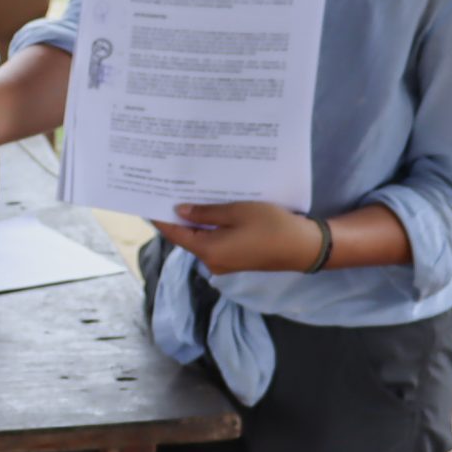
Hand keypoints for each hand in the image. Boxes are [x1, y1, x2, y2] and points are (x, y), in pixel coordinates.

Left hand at [153, 202, 321, 276]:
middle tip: (168, 189)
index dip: (160, 216)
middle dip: (177, 215)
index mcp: (208, 250)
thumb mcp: (236, 212)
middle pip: (186, 236)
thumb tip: (179, 210)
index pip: (174, 233)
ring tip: (188, 194)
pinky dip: (209, 227)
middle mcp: (211, 261)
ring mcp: (224, 263)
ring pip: (201, 238)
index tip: (148, 198)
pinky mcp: (236, 259)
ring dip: (195, 220)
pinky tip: (210, 209)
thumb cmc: (271, 226)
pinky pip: (215, 241)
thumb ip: (205, 212)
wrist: (304, 247)